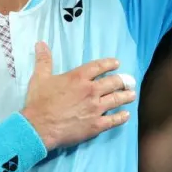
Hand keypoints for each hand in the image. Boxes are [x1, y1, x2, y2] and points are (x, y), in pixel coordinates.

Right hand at [20, 42, 134, 150]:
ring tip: (132, 95)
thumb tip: (41, 44)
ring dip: (126, 96)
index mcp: (78, 78)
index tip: (116, 63)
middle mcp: (91, 91)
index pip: (98, 67)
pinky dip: (121, 117)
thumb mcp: (39, 77)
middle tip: (128, 81)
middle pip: (112, 82)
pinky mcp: (96, 125)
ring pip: (116, 100)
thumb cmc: (39, 102)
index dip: (109, 64)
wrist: (39, 127)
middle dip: (122, 81)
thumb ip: (44, 60)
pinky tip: (126, 115)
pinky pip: (113, 120)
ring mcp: (95, 108)